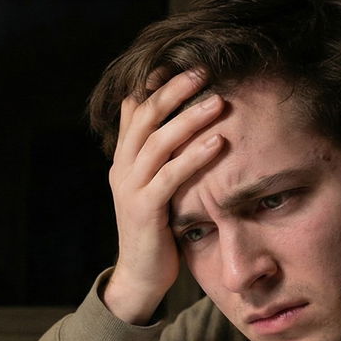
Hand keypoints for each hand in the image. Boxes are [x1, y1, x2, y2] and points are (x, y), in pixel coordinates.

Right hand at [103, 70, 226, 324]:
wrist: (141, 276)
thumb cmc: (155, 228)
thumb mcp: (151, 185)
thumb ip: (153, 154)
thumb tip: (158, 118)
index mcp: (123, 160)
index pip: (135, 110)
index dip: (157, 85)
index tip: (186, 64)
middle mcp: (122, 169)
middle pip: (144, 117)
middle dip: (174, 92)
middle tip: (203, 72)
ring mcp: (130, 189)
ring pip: (157, 142)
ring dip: (189, 119)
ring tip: (218, 101)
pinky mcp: (144, 210)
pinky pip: (170, 175)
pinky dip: (194, 156)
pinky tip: (218, 143)